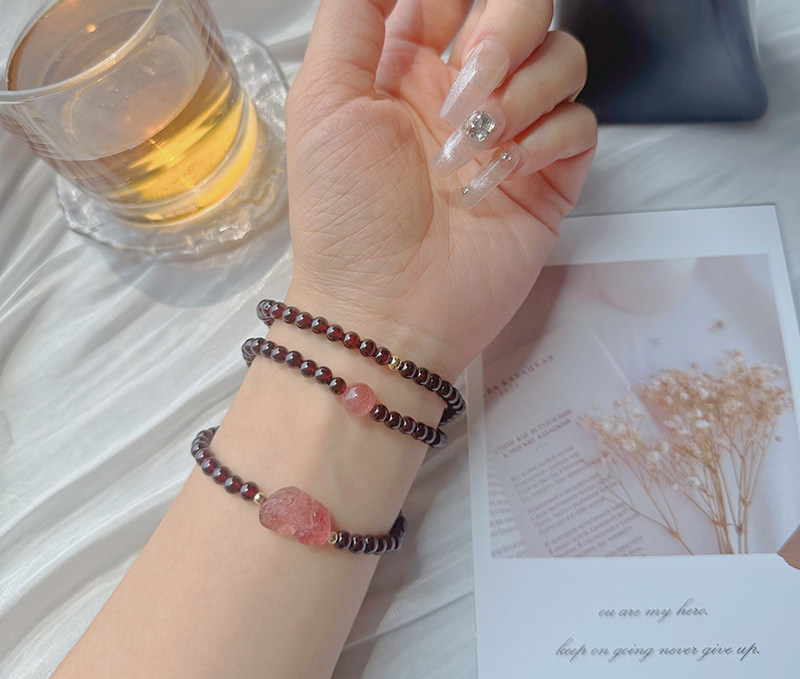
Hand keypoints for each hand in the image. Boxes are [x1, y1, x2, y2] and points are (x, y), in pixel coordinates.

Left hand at [286, 0, 595, 375]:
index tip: (446, 29)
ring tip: (477, 144)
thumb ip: (354, 16)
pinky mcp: (545, 181)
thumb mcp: (324, 102)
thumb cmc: (346, 219)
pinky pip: (581, 125)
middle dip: (506, 30)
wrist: (384, 312)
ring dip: (525, 92)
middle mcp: (465, 94)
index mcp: (409, 66)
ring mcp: (510, 137)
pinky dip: (549, 139)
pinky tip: (505, 175)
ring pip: (563, 59)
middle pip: (525, 10)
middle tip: (471, 83)